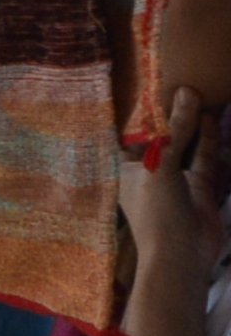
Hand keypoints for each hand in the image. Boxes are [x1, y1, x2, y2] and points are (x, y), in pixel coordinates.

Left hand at [125, 98, 213, 300]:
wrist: (182, 255)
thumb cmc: (156, 212)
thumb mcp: (161, 165)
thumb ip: (175, 130)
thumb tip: (187, 92)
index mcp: (124, 168)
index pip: (125, 133)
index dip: (133, 111)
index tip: (141, 83)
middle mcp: (147, 170)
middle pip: (158, 135)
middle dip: (168, 113)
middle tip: (178, 80)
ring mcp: (175, 178)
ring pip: (185, 142)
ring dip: (192, 121)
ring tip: (200, 90)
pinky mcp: (199, 185)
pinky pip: (205, 155)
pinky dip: (209, 136)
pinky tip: (212, 114)